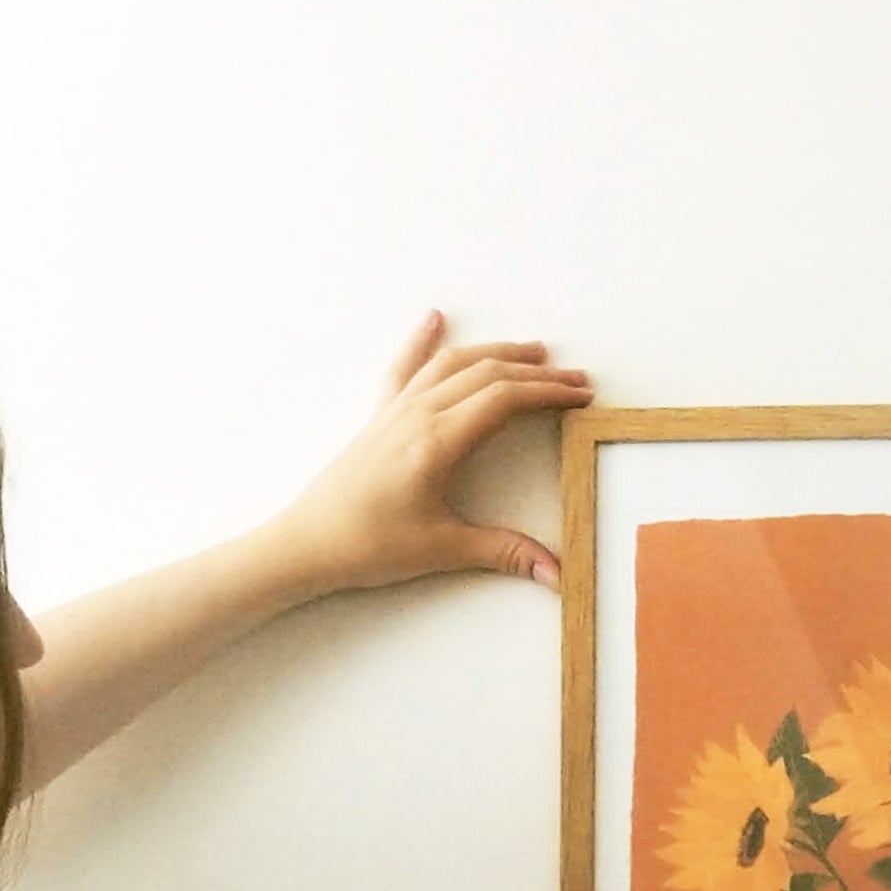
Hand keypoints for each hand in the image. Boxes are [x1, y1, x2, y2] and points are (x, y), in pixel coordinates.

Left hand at [261, 313, 593, 598]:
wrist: (310, 543)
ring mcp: (396, 409)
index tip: (580, 396)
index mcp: (438, 441)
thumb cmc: (370, 546)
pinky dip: (422, 340)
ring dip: (496, 352)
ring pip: (453, 363)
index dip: (548, 394)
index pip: (505, 400)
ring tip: (532, 351)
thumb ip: (503, 551)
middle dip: (536, 373)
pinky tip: (434, 318)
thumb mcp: (443, 549)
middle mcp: (418, 413)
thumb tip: (557, 572)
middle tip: (575, 379)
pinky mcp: (380, 416)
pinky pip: (406, 367)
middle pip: (487, 374)